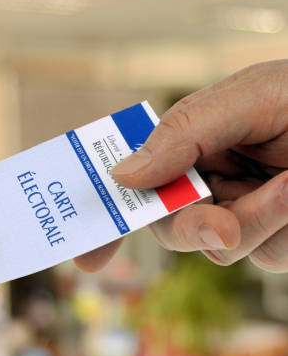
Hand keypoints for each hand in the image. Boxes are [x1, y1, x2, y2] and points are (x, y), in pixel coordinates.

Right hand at [74, 60, 287, 272]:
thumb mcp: (247, 97)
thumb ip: (183, 133)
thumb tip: (124, 175)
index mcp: (187, 143)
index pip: (134, 179)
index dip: (109, 216)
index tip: (88, 258)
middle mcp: (206, 180)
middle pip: (166, 224)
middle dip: (190, 226)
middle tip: (219, 223)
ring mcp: (239, 211)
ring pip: (216, 246)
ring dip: (257, 218)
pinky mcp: (275, 236)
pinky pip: (262, 251)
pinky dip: (282, 225)